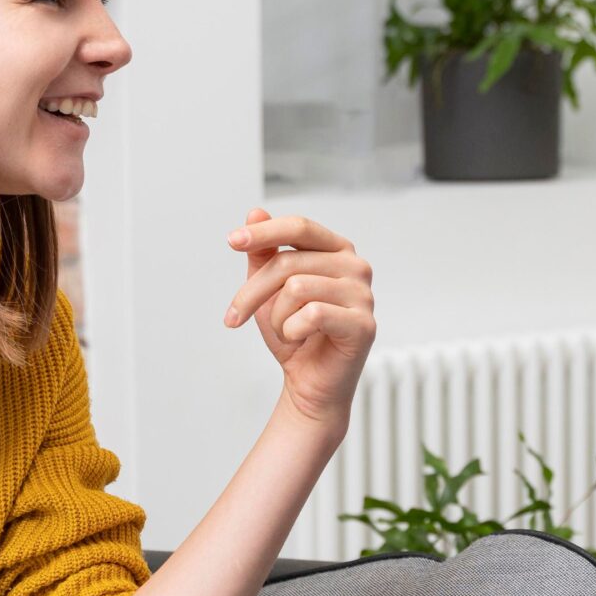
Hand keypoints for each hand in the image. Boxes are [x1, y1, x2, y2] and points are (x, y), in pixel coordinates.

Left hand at [222, 208, 375, 425]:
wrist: (309, 383)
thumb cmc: (292, 333)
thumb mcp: (268, 289)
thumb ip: (264, 252)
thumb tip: (255, 212)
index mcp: (337, 250)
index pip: (299, 227)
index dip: (264, 232)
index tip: (231, 241)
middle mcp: (356, 266)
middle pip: (288, 262)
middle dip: (252, 292)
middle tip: (234, 316)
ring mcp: (363, 295)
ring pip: (296, 288)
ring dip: (276, 317)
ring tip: (285, 331)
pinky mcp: (364, 325)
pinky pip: (312, 314)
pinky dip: (292, 331)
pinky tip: (300, 340)